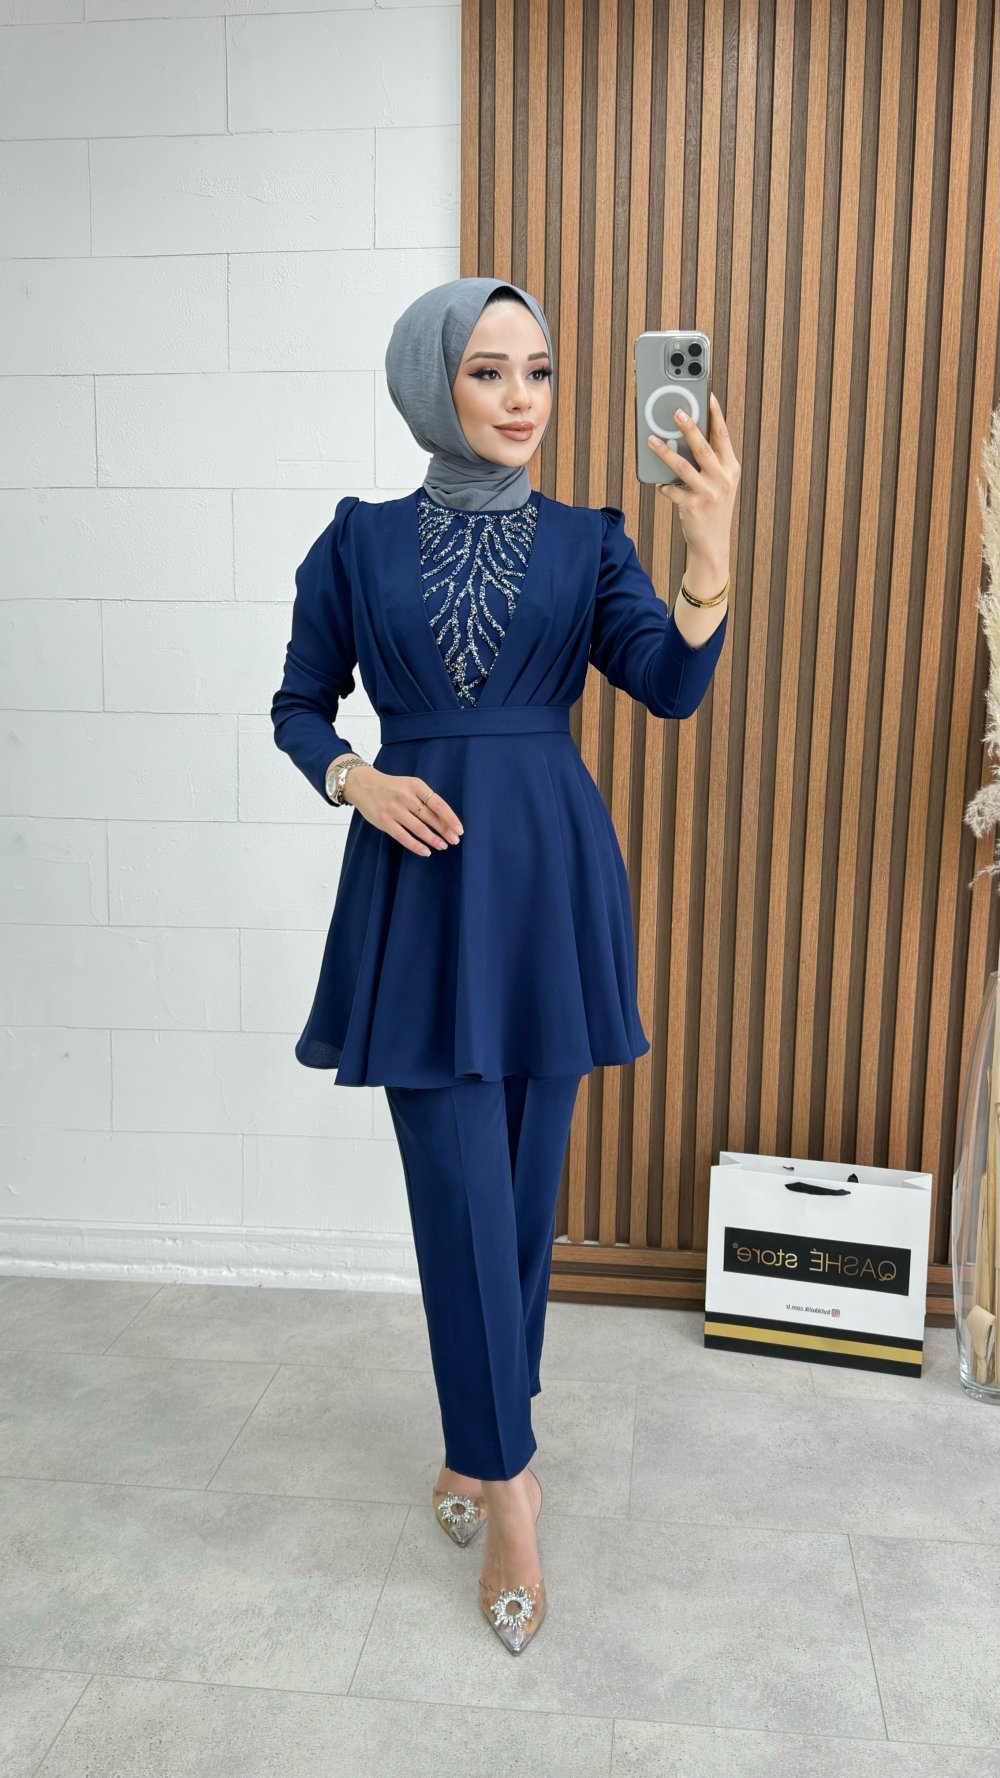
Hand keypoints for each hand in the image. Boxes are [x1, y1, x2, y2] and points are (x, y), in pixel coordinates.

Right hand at [345, 765, 462, 857]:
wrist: (363, 785)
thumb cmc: (390, 787)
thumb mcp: (409, 785)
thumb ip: (424, 798)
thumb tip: (444, 818)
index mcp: (416, 785)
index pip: (438, 804)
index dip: (450, 818)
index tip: (459, 829)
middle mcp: (406, 797)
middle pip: (430, 817)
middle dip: (445, 831)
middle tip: (455, 840)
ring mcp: (394, 810)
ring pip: (419, 828)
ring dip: (433, 839)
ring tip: (443, 846)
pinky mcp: (384, 821)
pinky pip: (404, 837)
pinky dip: (416, 846)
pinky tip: (426, 851)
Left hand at [647, 391, 739, 570]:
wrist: (713, 544)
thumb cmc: (713, 509)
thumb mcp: (720, 484)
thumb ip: (710, 463)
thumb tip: (686, 439)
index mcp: (731, 469)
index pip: (723, 437)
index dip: (716, 415)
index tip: (708, 396)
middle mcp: (723, 479)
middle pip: (703, 448)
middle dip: (690, 428)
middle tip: (677, 412)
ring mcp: (708, 493)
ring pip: (683, 467)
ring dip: (665, 452)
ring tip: (652, 440)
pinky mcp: (692, 507)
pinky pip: (671, 490)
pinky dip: (663, 485)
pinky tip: (658, 482)